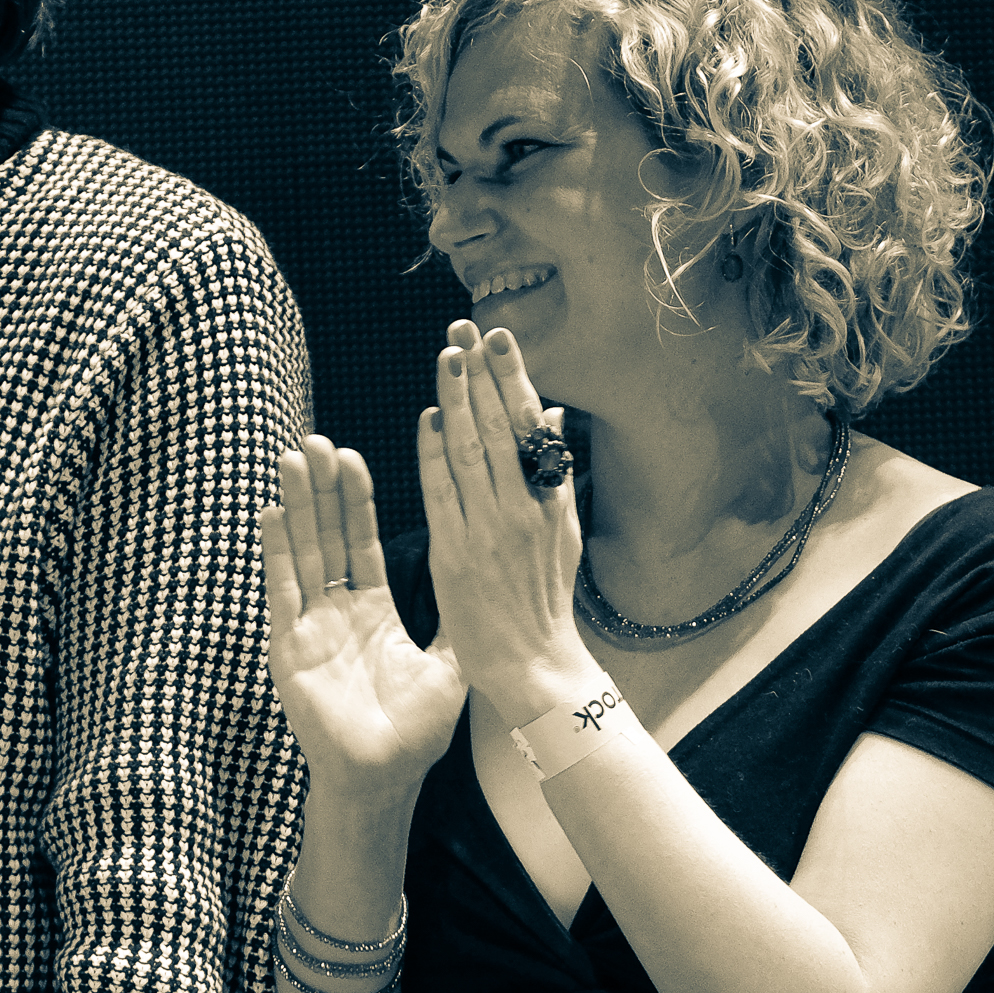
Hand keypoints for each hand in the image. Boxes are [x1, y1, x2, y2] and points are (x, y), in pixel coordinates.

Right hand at [259, 436, 461, 798]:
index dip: (354, 501)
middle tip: (317, 441)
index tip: (352, 457)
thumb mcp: (448, 665)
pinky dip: (277, 552)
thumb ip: (457, 620)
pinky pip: (283, 591)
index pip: (359, 543)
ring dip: (297, 506)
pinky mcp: (289, 646)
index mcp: (372, 612)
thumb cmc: (414, 732)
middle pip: (326, 538)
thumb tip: (485, 581)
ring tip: (293, 458)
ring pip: (302, 553)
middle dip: (322, 490)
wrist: (384, 777)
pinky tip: (272, 514)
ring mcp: (309, 626)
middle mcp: (336, 612)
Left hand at [420, 321, 605, 726]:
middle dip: (482, 374)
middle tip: (465, 327)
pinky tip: (430, 417)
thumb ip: (555, 470)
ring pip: (473, 451)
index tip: (497, 336)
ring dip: (458, 399)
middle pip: (501, 428)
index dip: (512, 377)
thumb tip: (554, 411)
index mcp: (552, 500)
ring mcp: (492, 531)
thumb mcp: (563, 529)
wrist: (535, 664)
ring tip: (446, 356)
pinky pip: (443, 493)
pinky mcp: (458, 555)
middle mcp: (526, 509)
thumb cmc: (544, 596)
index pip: (531, 426)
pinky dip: (435, 452)